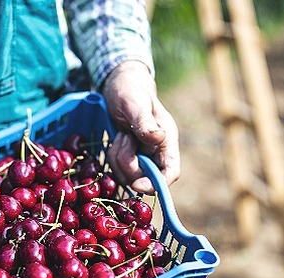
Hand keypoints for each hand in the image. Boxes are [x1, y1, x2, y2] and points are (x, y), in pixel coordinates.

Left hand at [102, 61, 180, 192]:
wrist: (119, 86)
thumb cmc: (131, 91)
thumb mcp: (135, 104)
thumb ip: (145, 123)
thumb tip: (158, 139)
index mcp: (166, 141)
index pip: (170, 172)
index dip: (156, 184)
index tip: (137, 184)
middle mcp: (157, 152)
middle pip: (144, 178)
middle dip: (128, 164)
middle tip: (124, 138)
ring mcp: (142, 156)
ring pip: (128, 175)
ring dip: (118, 157)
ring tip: (121, 135)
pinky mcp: (129, 157)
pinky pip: (118, 169)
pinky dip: (113, 156)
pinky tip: (117, 139)